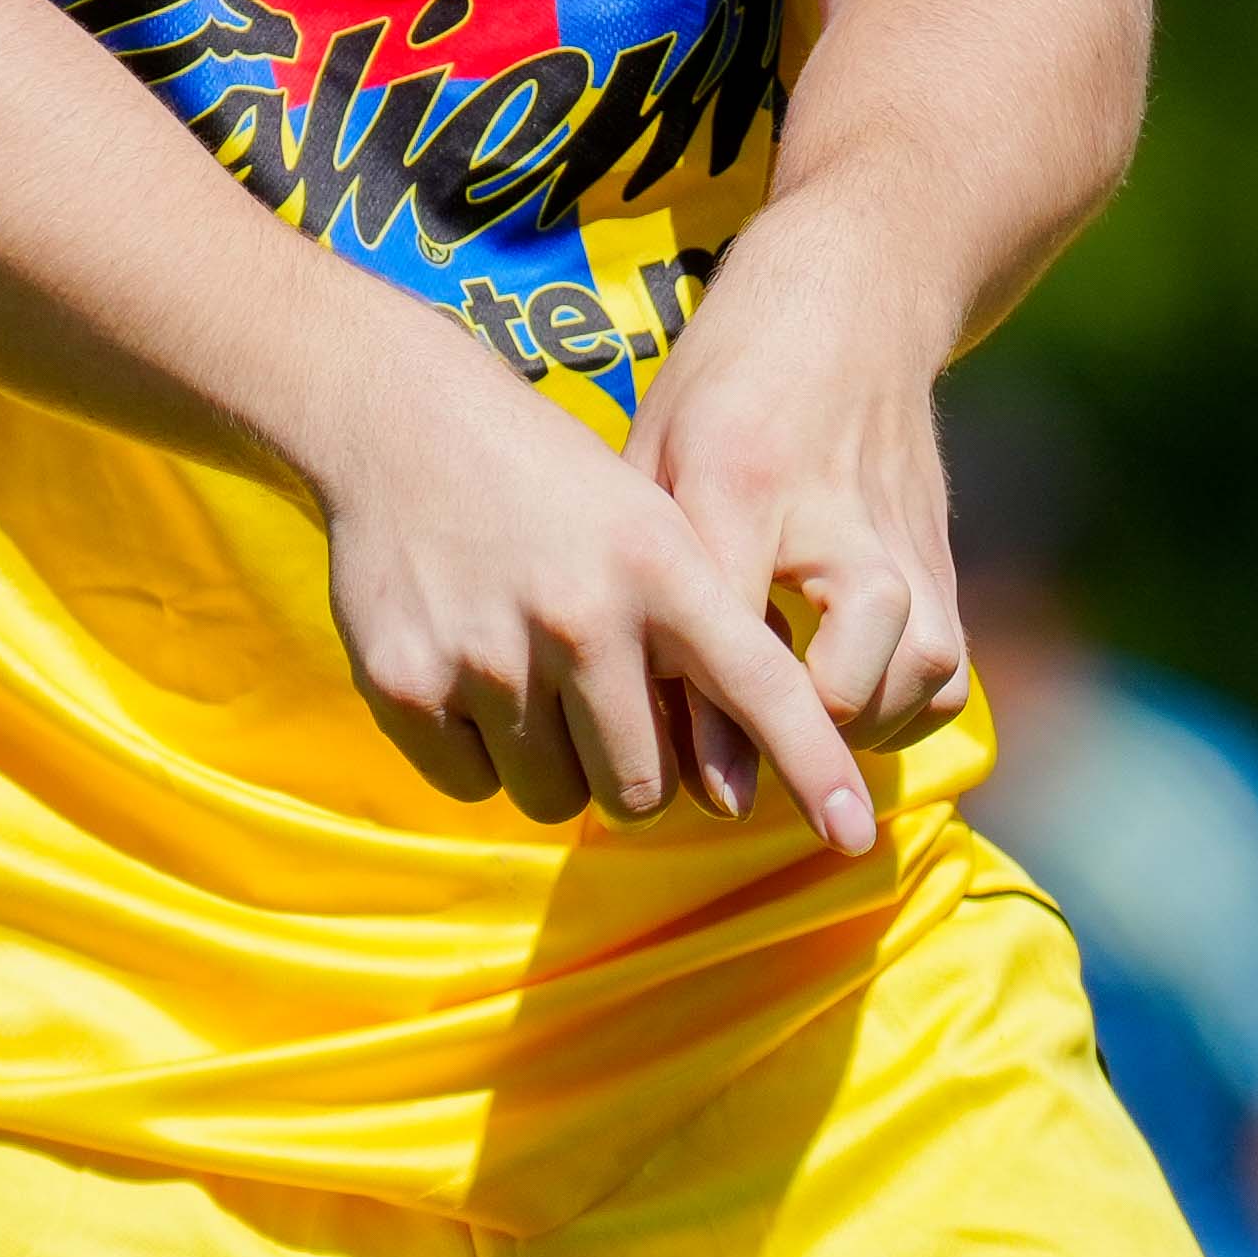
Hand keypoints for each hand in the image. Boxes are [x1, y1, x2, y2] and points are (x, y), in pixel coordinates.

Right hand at [300, 322, 877, 854]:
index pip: (760, 688)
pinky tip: (467, 671)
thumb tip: (737, 766)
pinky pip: (472, 786)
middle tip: (600, 703)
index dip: (814, 767)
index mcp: (660, 567)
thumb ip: (696, 633)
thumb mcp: (649, 524)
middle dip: (632, 769)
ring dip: (553, 763)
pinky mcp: (407, 684)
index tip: (855, 836)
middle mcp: (583, 617)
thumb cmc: (551, 485)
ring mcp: (489, 656)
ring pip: (554, 796)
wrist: (402, 420)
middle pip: (642, 790)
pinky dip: (477, 753)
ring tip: (529, 674)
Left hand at [630, 204, 971, 749]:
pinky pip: (947, 673)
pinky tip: (847, 705)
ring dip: (858, 730)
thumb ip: (650, 578)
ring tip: (795, 734)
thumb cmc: (726, 385)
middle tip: (744, 766)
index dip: (716, 731)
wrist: (854, 296)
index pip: (731, 634)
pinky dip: (904, 710)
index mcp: (738, 480)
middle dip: (800, 741)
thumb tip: (640, 720)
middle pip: (848, 676)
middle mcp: (838, 517)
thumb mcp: (659, 455)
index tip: (706, 796)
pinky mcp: (944, 558)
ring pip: (918, 680)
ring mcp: (907, 538)